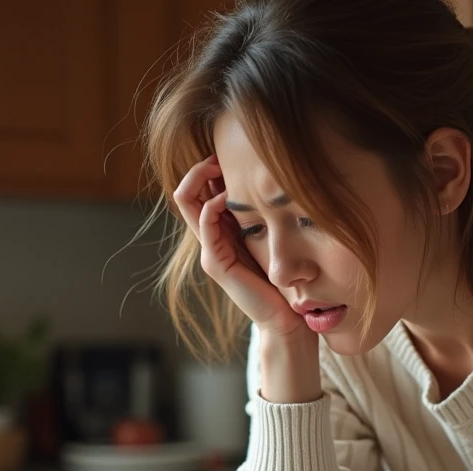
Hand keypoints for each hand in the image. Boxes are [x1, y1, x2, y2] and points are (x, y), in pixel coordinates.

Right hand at [172, 155, 307, 339]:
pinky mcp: (216, 264)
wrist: (285, 316)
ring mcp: (209, 250)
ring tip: (220, 166)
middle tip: (219, 153)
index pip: (199, 189)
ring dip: (201, 178)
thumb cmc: (283, 275)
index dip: (208, 167)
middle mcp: (210, 238)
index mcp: (221, 230)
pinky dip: (212, 205)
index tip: (230, 152)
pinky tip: (228, 196)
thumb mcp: (272, 233)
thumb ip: (263, 211)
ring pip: (188, 203)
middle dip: (200, 167)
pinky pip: (205, 225)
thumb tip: (271, 176)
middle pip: (187, 192)